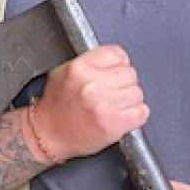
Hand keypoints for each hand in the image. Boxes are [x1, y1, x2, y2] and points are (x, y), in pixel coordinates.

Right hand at [32, 45, 147, 161]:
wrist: (48, 135)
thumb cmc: (56, 107)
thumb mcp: (64, 73)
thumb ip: (90, 62)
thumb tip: (116, 61)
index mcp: (80, 68)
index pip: (118, 54)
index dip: (119, 64)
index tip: (115, 71)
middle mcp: (92, 84)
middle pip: (130, 74)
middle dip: (124, 83)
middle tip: (112, 92)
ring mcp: (104, 105)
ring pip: (137, 93)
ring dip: (130, 100)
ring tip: (114, 106)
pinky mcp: (114, 124)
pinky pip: (142, 112)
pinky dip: (136, 115)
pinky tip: (122, 116)